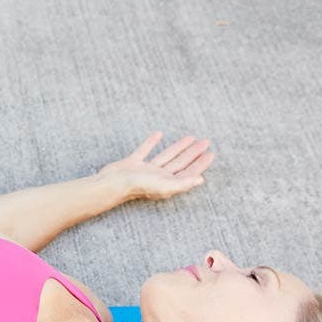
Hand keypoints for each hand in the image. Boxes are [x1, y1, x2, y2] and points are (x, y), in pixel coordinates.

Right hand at [98, 131, 214, 200]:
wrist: (111, 184)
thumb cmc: (136, 187)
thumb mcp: (163, 185)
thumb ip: (183, 183)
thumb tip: (201, 180)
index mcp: (166, 183)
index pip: (188, 172)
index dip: (200, 163)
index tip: (210, 153)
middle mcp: (158, 177)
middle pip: (180, 163)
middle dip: (193, 153)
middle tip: (205, 142)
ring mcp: (145, 170)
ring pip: (166, 156)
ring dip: (178, 147)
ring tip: (190, 137)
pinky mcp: (132, 163)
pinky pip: (145, 151)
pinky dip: (151, 143)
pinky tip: (158, 134)